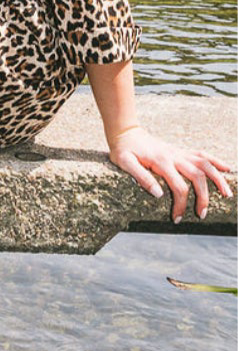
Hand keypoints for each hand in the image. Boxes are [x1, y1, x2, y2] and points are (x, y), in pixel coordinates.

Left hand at [108, 125, 232, 222]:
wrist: (126, 132)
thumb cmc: (123, 150)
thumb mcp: (124, 163)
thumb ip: (141, 177)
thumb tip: (159, 194)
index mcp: (161, 162)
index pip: (179, 187)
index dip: (181, 205)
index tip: (177, 219)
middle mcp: (174, 156)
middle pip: (198, 176)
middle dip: (203, 197)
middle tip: (202, 214)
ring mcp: (179, 152)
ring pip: (205, 164)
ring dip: (218, 179)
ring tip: (227, 194)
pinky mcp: (181, 151)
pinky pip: (202, 155)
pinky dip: (216, 161)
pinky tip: (227, 169)